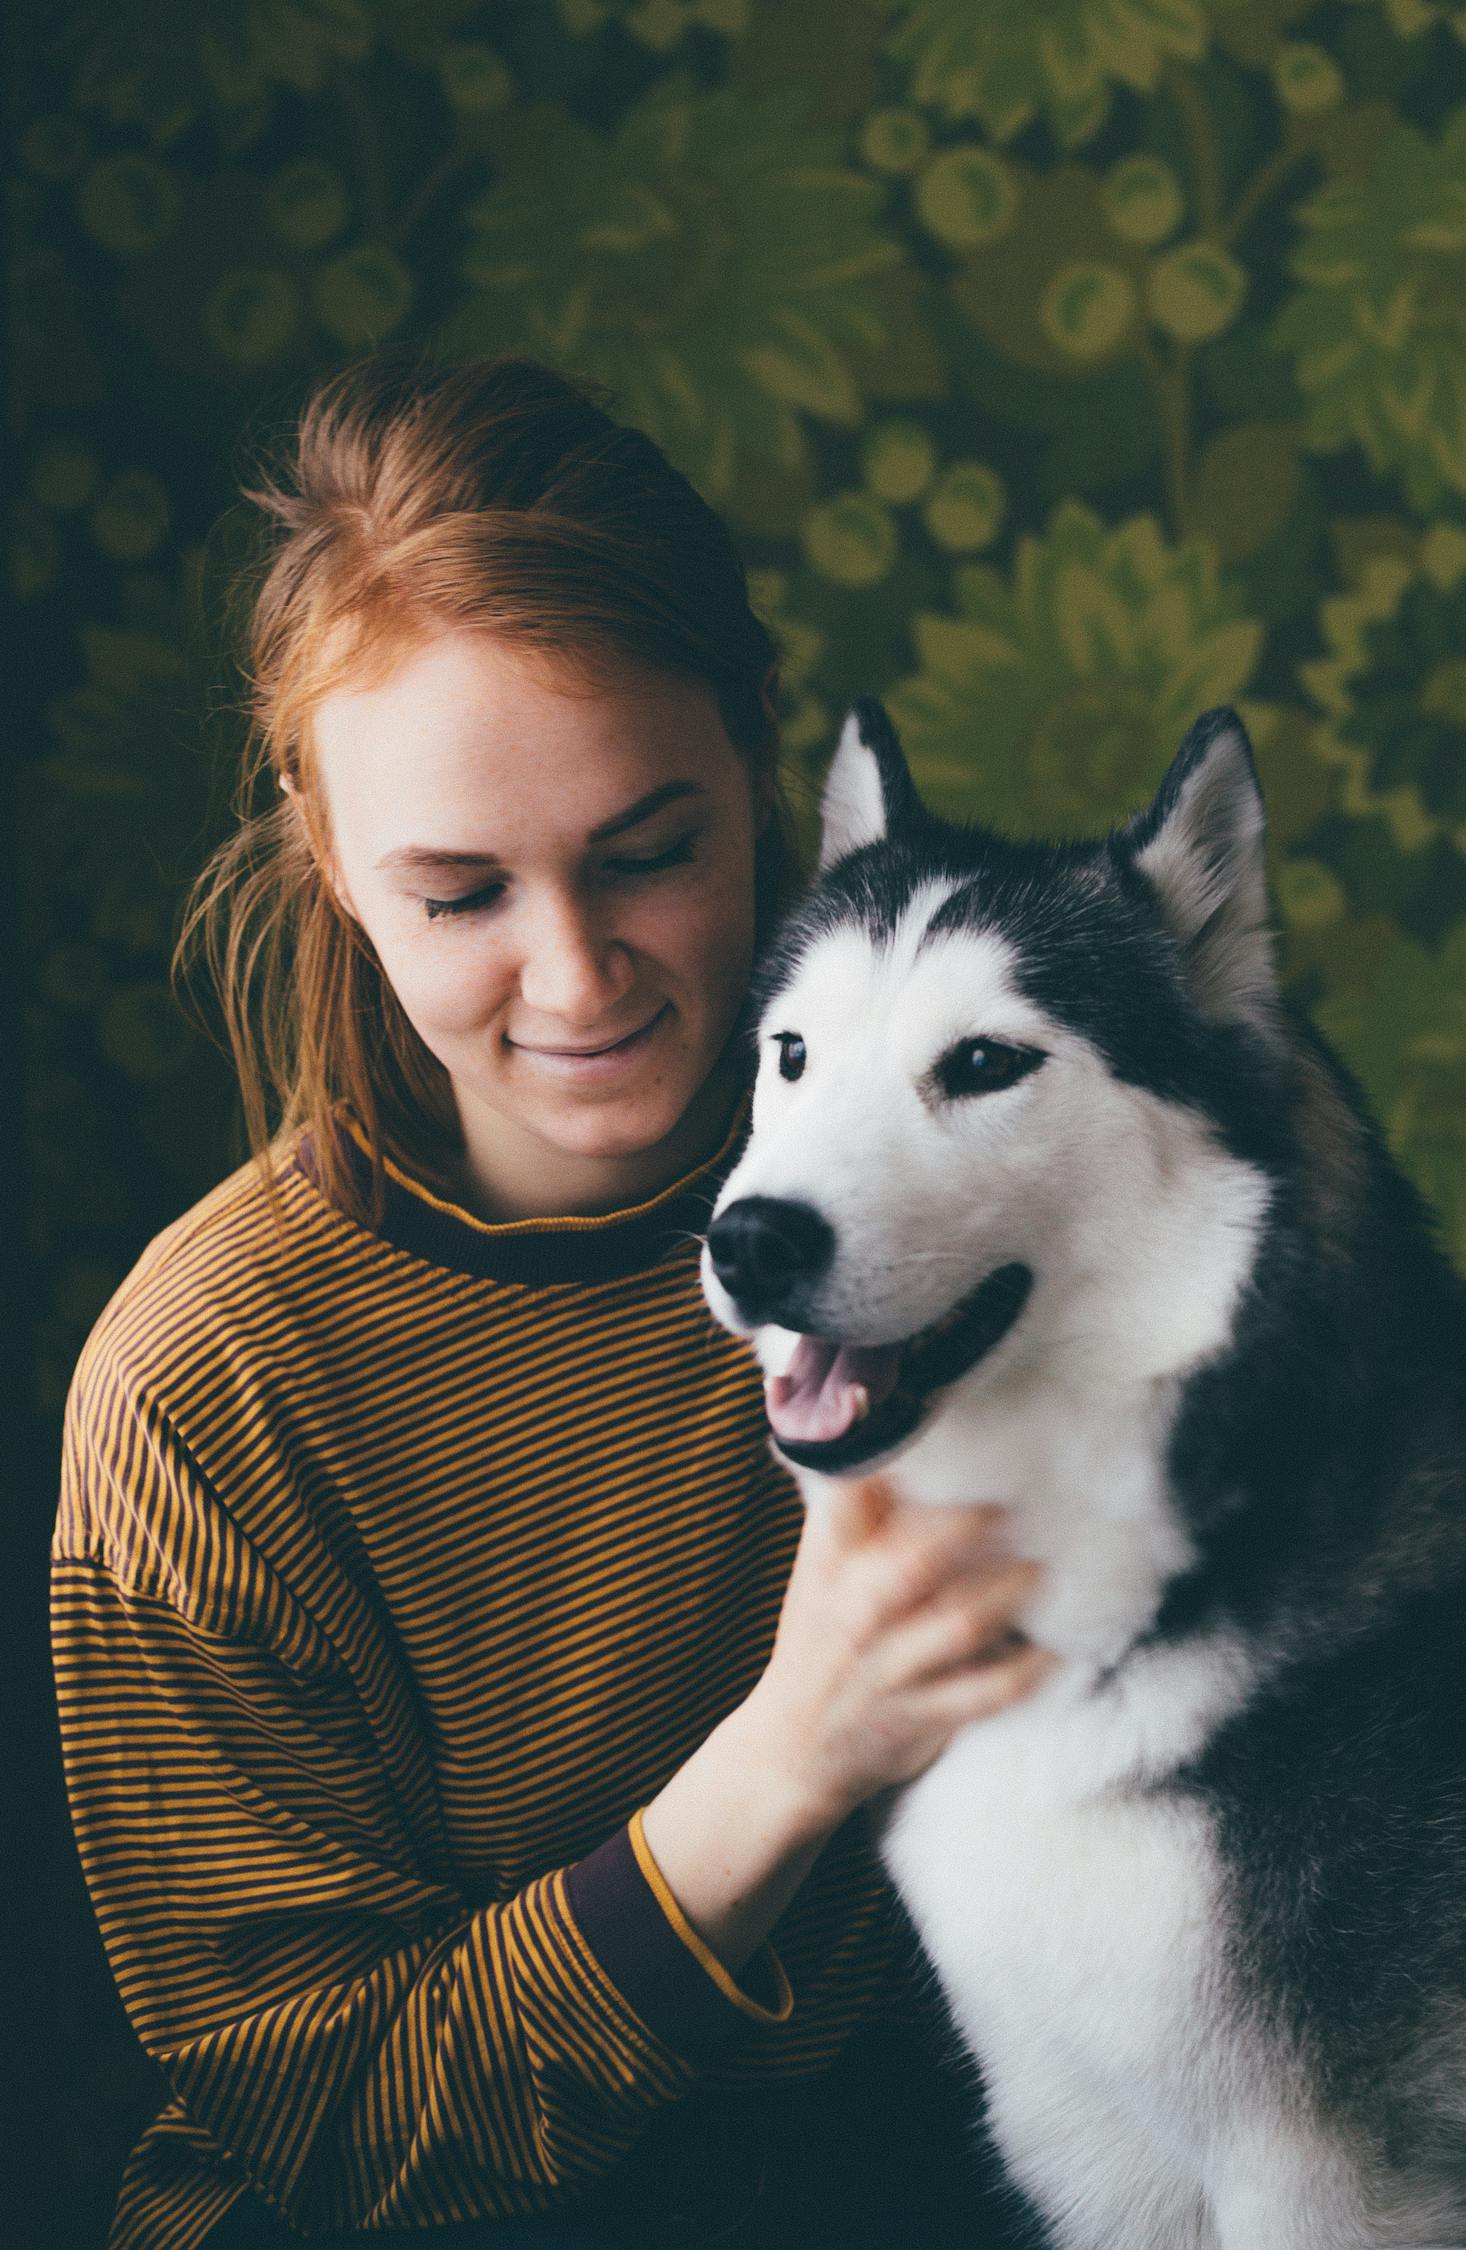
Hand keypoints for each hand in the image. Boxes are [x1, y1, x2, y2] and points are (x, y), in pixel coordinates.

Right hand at [747, 1473, 1053, 1832]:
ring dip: (1006, 1593)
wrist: (793, 1751)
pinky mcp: (921, 1716)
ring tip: (1040, 1571)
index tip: (925, 1428)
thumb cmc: (819, 1641)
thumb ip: (856, 1516)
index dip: (882, 1461)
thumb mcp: (819, 1574)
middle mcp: (856, 1614)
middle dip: (964, 1531)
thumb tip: (902, 1443)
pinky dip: (1022, 1671)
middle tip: (1008, 1507)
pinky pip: (982, 1693)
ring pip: (955, 1626)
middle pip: (910, 1565)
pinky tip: (1052, 1650)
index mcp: (829, 1567)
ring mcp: (888, 1668)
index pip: (844, 1502)